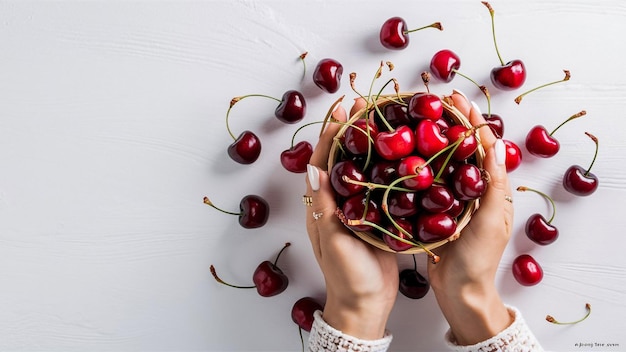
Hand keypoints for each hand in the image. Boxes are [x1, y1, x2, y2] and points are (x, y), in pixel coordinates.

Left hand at [304, 100, 397, 339]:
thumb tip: (314, 168)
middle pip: (344, 160)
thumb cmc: (347, 276)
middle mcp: (339, 204)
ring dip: (370, 145)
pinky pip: (381, 187)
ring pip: (363, 170)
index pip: (324, 162)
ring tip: (383, 121)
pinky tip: (402, 156)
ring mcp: (359, 210)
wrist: (365, 305)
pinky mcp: (378, 219)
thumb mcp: (333, 240)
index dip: (331, 135)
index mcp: (323, 206)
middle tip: (364, 106)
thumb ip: (325, 206)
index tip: (342, 111)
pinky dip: (387, 168)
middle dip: (351, 132)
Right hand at [427, 92, 513, 344]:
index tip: (457, 99)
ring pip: (446, 161)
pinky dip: (422, 162)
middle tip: (435, 101)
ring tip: (419, 119)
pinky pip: (431, 180)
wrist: (460, 291)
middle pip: (464, 148)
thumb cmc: (478, 259)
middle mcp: (474, 190)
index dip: (472, 120)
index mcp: (493, 190)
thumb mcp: (489, 221)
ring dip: (435, 139)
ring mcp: (455, 200)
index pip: (484, 146)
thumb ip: (492, 185)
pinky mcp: (437, 211)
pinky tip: (407, 154)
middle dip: (453, 122)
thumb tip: (494, 145)